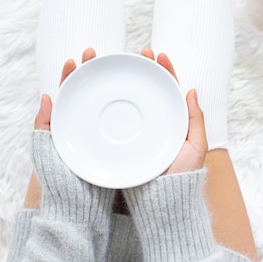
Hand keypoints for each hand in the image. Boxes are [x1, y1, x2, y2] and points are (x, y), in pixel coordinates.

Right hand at [34, 47, 206, 173]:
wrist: (156, 210)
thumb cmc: (178, 183)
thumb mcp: (192, 150)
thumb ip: (195, 122)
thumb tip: (193, 89)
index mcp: (159, 123)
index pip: (157, 90)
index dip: (157, 70)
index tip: (156, 53)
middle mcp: (135, 126)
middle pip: (124, 90)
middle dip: (115, 67)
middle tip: (112, 52)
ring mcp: (114, 135)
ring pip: (98, 100)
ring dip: (87, 78)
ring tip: (84, 59)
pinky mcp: (96, 146)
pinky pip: (78, 120)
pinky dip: (68, 101)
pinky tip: (67, 84)